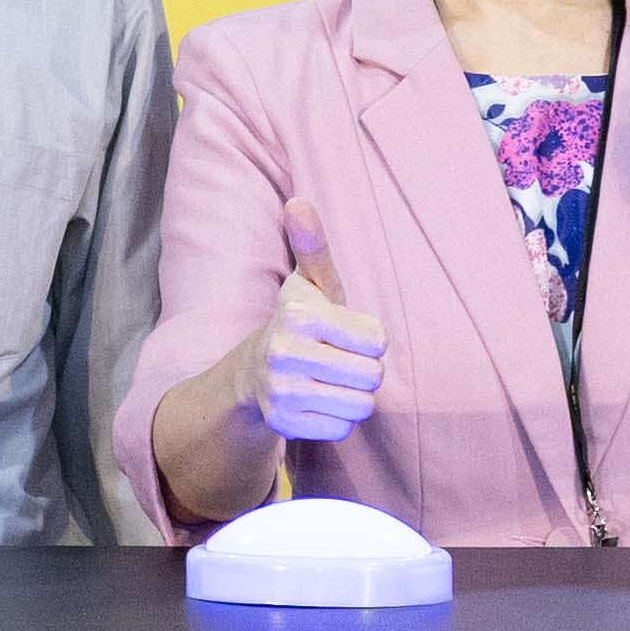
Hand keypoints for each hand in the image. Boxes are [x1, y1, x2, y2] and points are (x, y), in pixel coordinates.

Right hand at [258, 216, 388, 445]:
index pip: (377, 340)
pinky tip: (319, 402)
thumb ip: (313, 246)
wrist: (252, 373)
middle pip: (372, 376)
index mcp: (299, 315)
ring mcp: (282, 392)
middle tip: (340, 361)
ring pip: (360, 405)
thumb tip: (299, 202)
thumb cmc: (299, 323)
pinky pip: (342, 428)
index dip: (370, 339)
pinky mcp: (284, 424)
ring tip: (331, 381)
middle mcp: (285, 352)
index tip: (346, 334)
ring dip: (354, 396)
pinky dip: (337, 419)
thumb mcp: (309, 284)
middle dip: (364, 370)